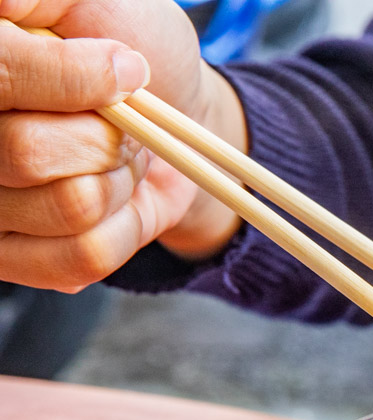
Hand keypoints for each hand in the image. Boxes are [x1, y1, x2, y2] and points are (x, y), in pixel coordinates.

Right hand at [0, 0, 244, 291]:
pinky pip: (85, 254)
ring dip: (118, 177)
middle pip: (25, 154)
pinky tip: (114, 196)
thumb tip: (5, 6)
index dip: (70, 79)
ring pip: (69, 205)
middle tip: (116, 117)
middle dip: (103, 136)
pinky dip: (125, 223)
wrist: (174, 120)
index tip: (123, 69)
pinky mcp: (13, 259)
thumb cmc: (131, 48)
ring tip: (114, 154)